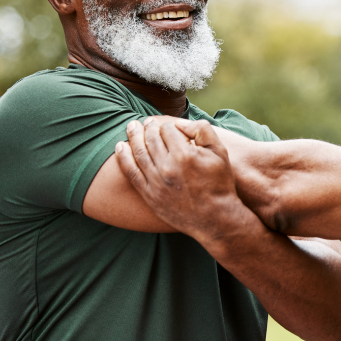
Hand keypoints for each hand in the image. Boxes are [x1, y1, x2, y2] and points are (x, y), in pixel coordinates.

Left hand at [115, 118, 257, 242]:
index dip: (167, 124)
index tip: (167, 126)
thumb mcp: (220, 152)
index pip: (168, 129)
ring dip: (133, 136)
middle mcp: (168, 167)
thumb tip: (181, 124)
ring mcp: (156, 182)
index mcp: (185, 154)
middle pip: (151, 138)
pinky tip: (120, 146)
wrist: (215, 218)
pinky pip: (131, 172)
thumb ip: (203, 131)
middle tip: (146, 122)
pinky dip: (123, 157)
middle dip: (148, 127)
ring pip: (139, 152)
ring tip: (131, 127)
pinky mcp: (149, 195)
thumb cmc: (219, 183)